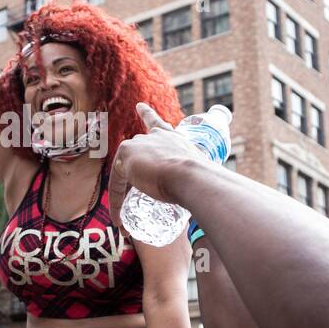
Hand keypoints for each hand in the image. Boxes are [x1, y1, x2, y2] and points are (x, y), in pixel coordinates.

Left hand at [108, 103, 202, 223]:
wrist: (192, 176)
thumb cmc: (202, 181)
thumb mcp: (200, 177)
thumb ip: (199, 182)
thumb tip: (211, 197)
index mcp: (173, 138)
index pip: (157, 125)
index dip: (147, 115)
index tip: (139, 106)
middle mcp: (155, 136)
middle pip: (137, 157)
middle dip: (135, 180)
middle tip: (137, 204)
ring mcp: (140, 143)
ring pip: (125, 172)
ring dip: (124, 196)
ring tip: (127, 218)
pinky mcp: (127, 155)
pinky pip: (117, 183)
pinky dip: (117, 203)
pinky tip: (117, 221)